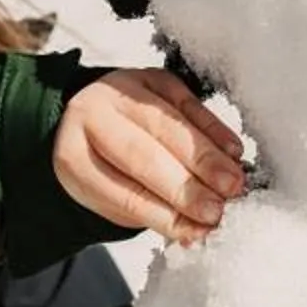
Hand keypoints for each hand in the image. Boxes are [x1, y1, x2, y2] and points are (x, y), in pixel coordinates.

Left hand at [54, 69, 246, 242]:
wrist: (96, 121)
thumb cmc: (110, 168)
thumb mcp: (117, 199)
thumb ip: (156, 214)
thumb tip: (200, 230)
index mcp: (73, 157)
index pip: (123, 193)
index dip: (164, 213)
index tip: (198, 229)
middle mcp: (91, 116)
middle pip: (144, 155)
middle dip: (187, 185)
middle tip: (219, 208)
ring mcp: (122, 91)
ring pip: (169, 126)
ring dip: (207, 158)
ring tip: (233, 184)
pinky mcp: (153, 77)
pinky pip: (188, 102)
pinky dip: (213, 129)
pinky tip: (232, 151)